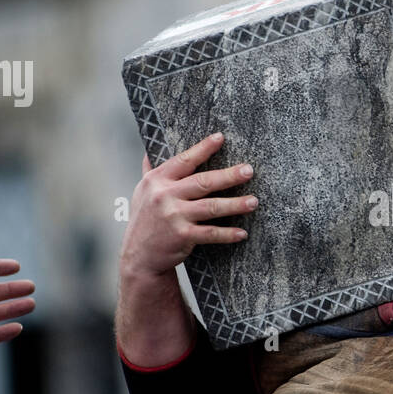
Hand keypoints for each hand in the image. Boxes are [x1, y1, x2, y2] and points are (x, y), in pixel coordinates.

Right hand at [118, 132, 257, 282]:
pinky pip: (210, 233)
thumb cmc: (145, 220)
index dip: (203, 149)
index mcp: (157, 180)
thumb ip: (150, 171)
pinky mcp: (182, 236)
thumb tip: (150, 150)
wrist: (138, 255)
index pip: (184, 160)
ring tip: (253, 201)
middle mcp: (165, 195)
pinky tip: (242, 233)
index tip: (220, 138)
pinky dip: (228, 234)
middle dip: (229, 176)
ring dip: (235, 204)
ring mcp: (174, 216)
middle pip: (203, 182)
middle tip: (249, 170)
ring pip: (211, 207)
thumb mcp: (142, 192)